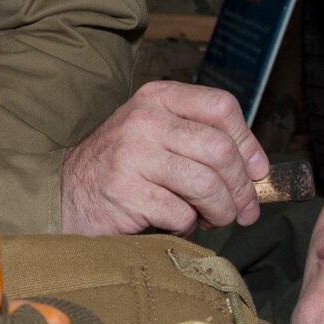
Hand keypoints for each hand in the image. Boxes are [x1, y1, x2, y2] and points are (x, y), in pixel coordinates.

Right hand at [60, 81, 268, 235]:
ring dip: (221, 211)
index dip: (248, 143)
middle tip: (241, 210)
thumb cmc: (123, 168)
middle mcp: (145, 119)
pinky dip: (188, 226)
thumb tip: (258, 170)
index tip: (257, 172)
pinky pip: (181, 213)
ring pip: (207, 184)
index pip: (222, 106)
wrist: (66, 194)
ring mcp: (133, 154)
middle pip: (221, 149)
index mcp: (157, 98)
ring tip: (213, 219)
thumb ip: (200, 140)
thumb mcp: (157, 135)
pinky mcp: (126, 191)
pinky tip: (176, 223)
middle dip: (241, 188)